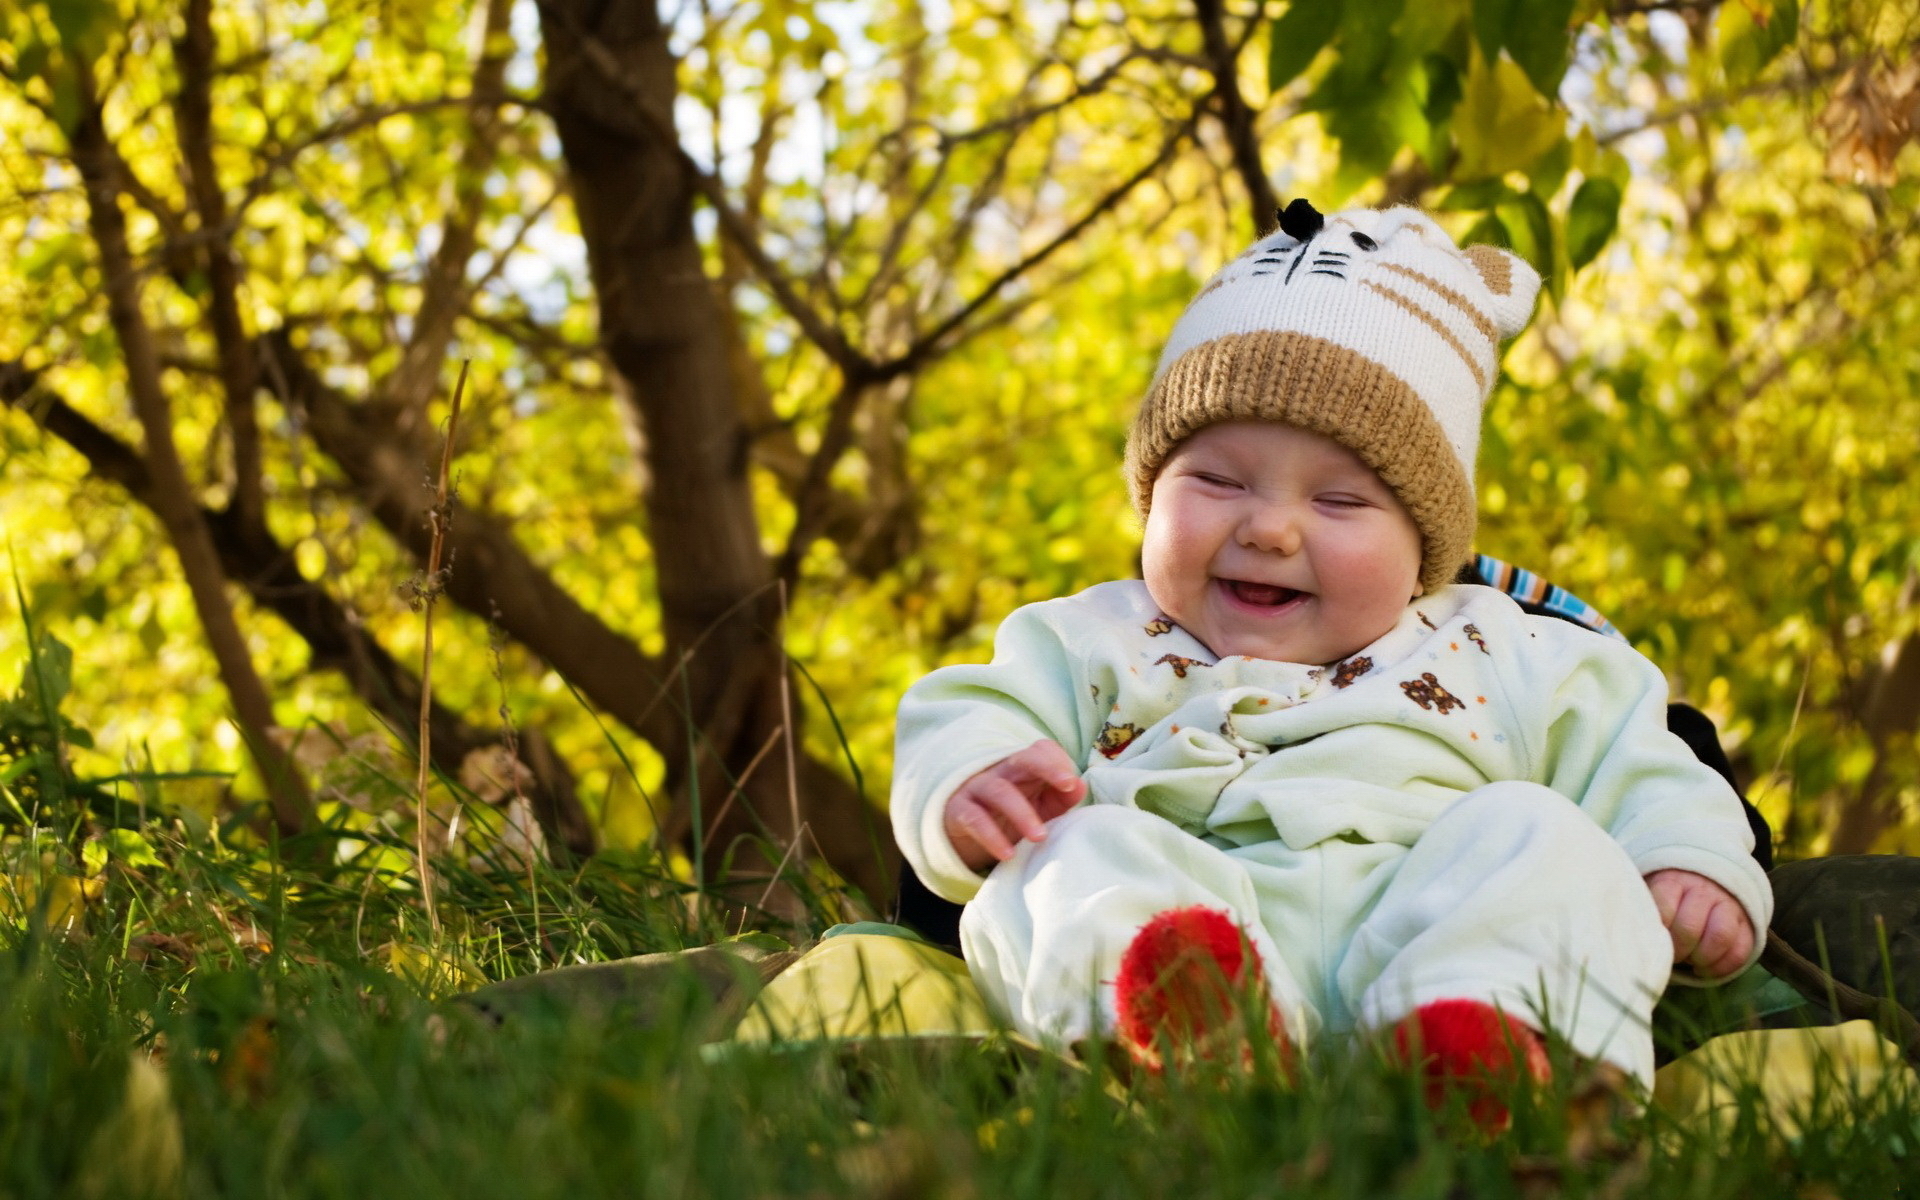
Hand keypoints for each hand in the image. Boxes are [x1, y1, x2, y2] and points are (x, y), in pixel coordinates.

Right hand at [943, 740, 1087, 870]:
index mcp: (1024, 768)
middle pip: (1022, 758)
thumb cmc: (1010, 818)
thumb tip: (1080, 786)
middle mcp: (1000, 772)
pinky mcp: (958, 810)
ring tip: (1040, 837)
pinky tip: (1008, 855)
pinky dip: (992, 837)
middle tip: (1068, 786)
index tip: (1073, 783)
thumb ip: (1062, 798)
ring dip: (1022, 813)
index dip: (1058, 762)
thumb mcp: (1041, 808)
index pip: (1041, 750)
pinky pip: (975, 819)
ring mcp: (977, 788)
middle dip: (1047, 767)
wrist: (965, 837)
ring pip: (999, 791)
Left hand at [1645, 868, 1755, 978]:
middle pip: (1689, 928)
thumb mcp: (1649, 891)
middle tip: (1672, 956)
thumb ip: (1641, 910)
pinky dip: (1723, 967)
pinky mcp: (1747, 921)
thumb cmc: (1666, 893)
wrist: (1704, 875)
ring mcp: (1727, 904)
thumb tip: (1628, 941)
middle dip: (1678, 951)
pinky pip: (1741, 950)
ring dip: (1702, 959)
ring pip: (1720, 937)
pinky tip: (1706, 969)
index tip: (1652, 942)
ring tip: (1691, 962)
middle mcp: (1702, 890)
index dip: (1658, 932)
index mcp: (1672, 881)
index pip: (1663, 909)